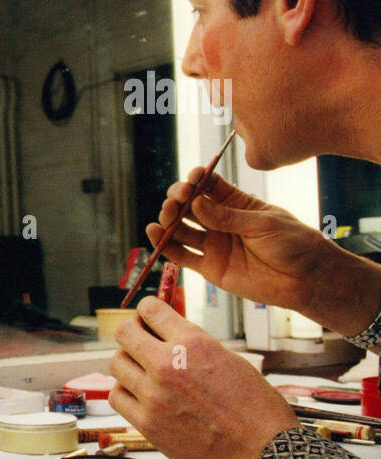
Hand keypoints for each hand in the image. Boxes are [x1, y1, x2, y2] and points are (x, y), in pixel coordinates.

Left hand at [109, 296, 297, 458]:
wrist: (262, 454)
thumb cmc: (257, 412)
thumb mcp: (232, 362)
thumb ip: (196, 347)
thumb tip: (173, 337)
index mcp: (193, 345)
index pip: (150, 309)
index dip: (147, 311)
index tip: (148, 318)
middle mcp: (168, 365)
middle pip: (124, 333)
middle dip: (132, 333)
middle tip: (139, 341)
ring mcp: (153, 394)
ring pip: (116, 364)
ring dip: (127, 364)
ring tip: (142, 372)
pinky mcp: (146, 422)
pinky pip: (117, 397)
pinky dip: (124, 392)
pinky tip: (139, 395)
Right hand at [147, 168, 380, 333]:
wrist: (305, 279)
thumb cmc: (293, 244)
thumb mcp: (264, 224)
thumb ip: (228, 216)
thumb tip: (196, 204)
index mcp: (236, 204)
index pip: (209, 186)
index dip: (197, 180)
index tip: (193, 179)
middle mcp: (220, 222)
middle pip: (189, 205)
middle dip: (179, 199)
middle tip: (178, 199)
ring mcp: (212, 243)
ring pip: (181, 228)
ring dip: (169, 219)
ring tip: (166, 216)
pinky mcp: (208, 267)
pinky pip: (181, 255)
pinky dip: (164, 245)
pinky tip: (153, 234)